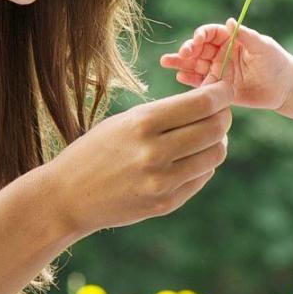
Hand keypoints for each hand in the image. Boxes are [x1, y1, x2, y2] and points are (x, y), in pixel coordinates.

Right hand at [43, 80, 231, 236]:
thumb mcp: (125, 121)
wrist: (68, 196)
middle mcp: (154, 153)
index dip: (221, 94)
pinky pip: (201, 177)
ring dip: (217, 142)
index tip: (224, 90)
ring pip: (215, 155)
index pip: (202, 104)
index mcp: (142, 124)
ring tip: (205, 137)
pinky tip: (188, 158)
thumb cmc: (96, 150)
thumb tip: (211, 103)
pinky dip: (202, 164)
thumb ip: (166, 114)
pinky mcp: (165, 203)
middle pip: (215, 129)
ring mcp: (162, 182)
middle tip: (220, 113)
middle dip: (223, 117)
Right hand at [159, 19, 292, 110]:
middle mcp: (219, 54)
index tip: (197, 40)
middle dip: (187, 49)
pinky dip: (189, 80)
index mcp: (229, 39)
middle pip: (197, 49)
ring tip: (166, 61)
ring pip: (194, 65)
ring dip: (180, 63)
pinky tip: (180, 77)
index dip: (201, 35)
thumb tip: (230, 21)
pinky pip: (200, 83)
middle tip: (182, 53)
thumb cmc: (276, 61)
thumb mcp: (263, 46)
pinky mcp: (217, 88)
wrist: (284, 87)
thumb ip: (246, 35)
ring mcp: (217, 71)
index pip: (209, 34)